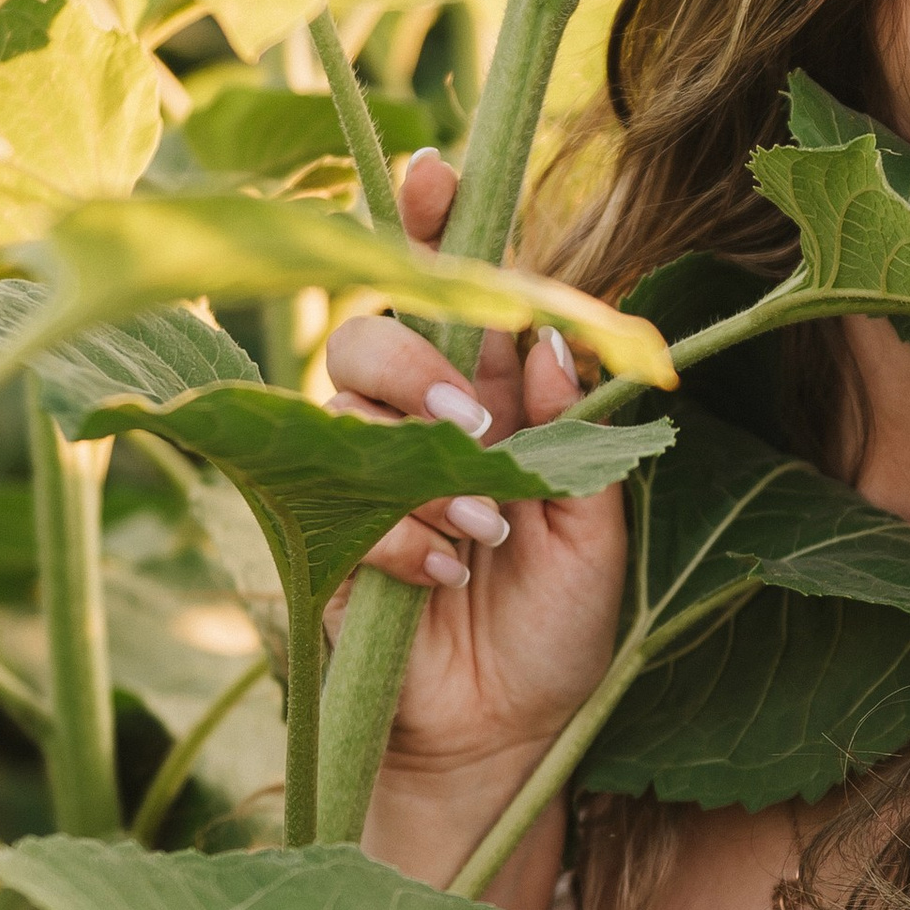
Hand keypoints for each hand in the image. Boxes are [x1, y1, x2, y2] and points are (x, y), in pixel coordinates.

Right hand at [322, 151, 628, 830]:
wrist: (507, 736)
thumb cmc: (556, 625)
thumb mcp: (595, 530)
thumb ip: (573, 436)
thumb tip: (547, 344)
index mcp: (482, 398)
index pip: (447, 292)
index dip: (433, 225)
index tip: (437, 173)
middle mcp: (409, 424)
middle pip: (369, 336)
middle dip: (419, 368)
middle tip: (476, 428)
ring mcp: (351, 481)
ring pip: (342, 411)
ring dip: (421, 466)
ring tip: (485, 532)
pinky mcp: (315, 546)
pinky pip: (334, 507)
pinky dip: (397, 538)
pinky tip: (444, 575)